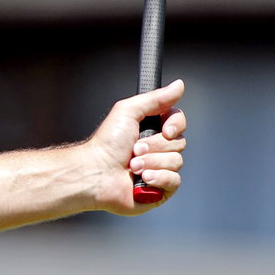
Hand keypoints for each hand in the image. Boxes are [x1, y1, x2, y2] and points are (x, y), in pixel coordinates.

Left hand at [85, 80, 186, 213]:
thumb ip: (155, 98)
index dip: (175, 125)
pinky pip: (175, 181)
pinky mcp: (160, 189)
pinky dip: (158, 178)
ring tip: (133, 165)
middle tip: (134, 149)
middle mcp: (157, 148)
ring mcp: (160, 168)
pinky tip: (142, 178)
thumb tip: (178, 85)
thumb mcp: (128, 111)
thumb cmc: (106, 144)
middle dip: (154, 146)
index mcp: (151, 129)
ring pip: (176, 162)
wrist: (96, 174)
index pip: (179, 122)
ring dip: (152, 162)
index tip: (164, 129)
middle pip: (179, 143)